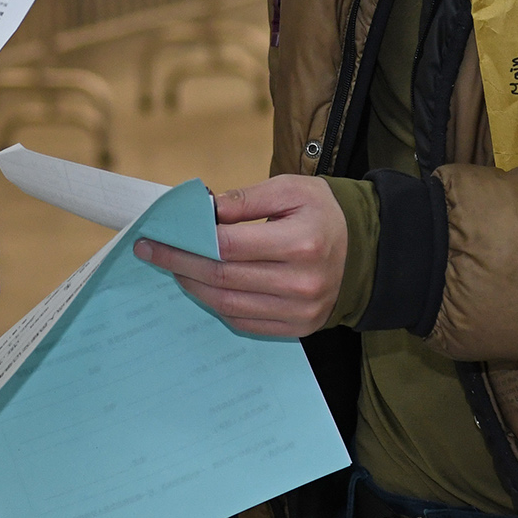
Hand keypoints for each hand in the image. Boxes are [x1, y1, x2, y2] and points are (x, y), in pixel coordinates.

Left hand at [136, 177, 346, 337]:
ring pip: (229, 305)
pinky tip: (202, 287)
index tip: (157, 235)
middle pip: (224, 278)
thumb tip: (204, 210)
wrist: (366, 252)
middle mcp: (301, 283)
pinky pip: (244, 323)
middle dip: (180, 265)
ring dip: (194, 287)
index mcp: (301, 243)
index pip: (229, 247)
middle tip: (152, 253)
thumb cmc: (324, 214)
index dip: (187, 242)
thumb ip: (246, 199)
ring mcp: (301, 311)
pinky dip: (217, 305)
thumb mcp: (291, 189)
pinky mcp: (298, 328)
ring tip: (174, 269)